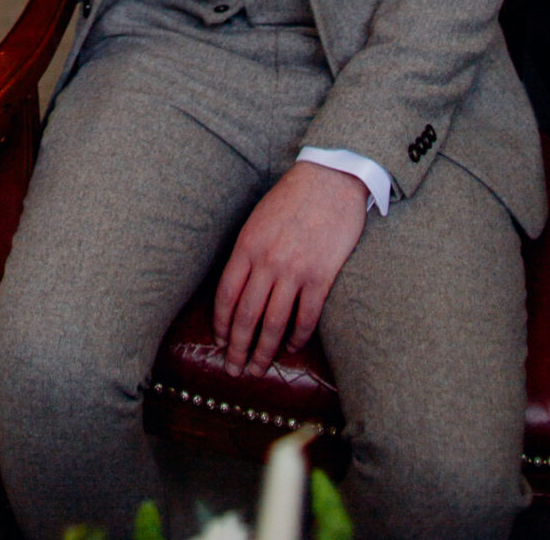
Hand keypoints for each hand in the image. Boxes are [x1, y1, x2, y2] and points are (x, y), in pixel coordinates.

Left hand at [212, 162, 368, 374]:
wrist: (330, 179)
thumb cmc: (291, 198)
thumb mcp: (258, 220)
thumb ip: (248, 252)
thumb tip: (239, 287)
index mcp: (247, 246)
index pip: (226, 295)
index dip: (222, 324)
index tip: (220, 342)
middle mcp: (267, 261)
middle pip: (246, 316)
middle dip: (238, 347)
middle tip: (235, 370)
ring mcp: (294, 271)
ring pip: (273, 323)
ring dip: (264, 351)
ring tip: (259, 368)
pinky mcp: (321, 277)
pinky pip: (306, 317)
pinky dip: (297, 337)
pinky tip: (291, 347)